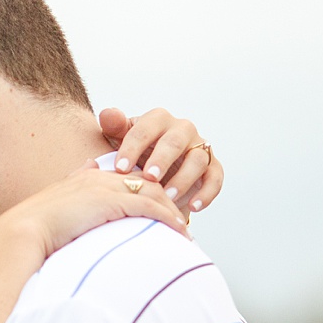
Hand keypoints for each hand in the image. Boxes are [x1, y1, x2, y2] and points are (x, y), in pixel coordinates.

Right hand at [0, 164, 187, 266]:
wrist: (22, 232)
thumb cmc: (31, 232)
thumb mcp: (52, 213)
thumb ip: (69, 204)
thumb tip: (78, 196)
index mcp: (83, 179)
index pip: (123, 179)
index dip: (143, 192)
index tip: (157, 209)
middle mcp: (96, 178)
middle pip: (143, 181)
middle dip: (165, 198)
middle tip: (180, 218)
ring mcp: (104, 188)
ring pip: (151, 191)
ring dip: (172, 210)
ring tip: (185, 228)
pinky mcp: (110, 202)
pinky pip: (149, 206)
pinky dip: (168, 217)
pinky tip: (180, 230)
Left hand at [99, 107, 223, 213]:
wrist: (155, 171)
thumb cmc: (135, 152)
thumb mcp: (120, 139)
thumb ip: (113, 126)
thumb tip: (107, 115)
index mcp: (158, 120)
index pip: (145, 129)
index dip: (132, 148)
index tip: (119, 169)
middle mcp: (182, 129)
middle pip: (174, 141)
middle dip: (161, 160)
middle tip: (148, 178)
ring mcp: (200, 148)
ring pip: (197, 159)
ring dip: (183, 179)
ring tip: (168, 197)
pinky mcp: (212, 167)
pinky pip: (215, 178)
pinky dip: (206, 193)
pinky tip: (193, 207)